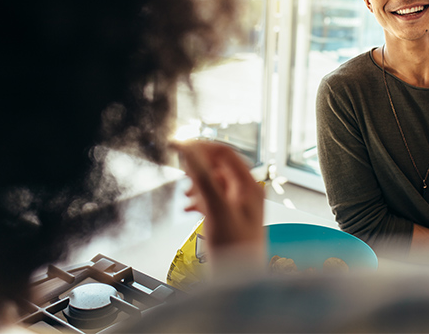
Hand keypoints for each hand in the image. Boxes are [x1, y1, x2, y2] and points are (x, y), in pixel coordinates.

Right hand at [172, 140, 264, 256]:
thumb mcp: (216, 209)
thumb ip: (203, 178)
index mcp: (249, 185)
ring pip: (215, 183)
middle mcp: (247, 192)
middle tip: (181, 174)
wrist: (239, 282)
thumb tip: (189, 150)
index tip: (179, 147)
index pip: (224, 153)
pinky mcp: (232, 217)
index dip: (201, 147)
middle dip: (197, 168)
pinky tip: (189, 208)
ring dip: (197, 185)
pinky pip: (214, 198)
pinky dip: (200, 199)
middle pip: (219, 166)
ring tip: (185, 195)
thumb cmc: (235, 250)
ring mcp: (240, 205)